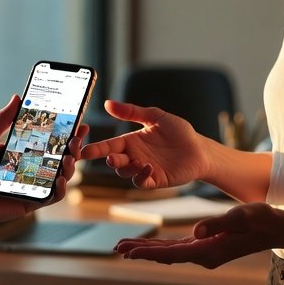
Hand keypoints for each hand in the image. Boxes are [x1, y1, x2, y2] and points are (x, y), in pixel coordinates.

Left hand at [0, 94, 89, 225]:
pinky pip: (53, 196)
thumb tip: (17, 96)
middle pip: (61, 156)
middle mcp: (32, 167)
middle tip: (77, 139)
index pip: (51, 140)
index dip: (68, 132)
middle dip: (74, 147)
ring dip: (71, 166)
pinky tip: (60, 179)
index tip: (80, 123)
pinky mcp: (33, 201)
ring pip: (62, 175)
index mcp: (24, 151)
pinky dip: (61, 188)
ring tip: (69, 158)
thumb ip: (3, 118)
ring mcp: (35, 185)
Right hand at [79, 99, 208, 189]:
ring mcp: (143, 169)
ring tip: (137, 160)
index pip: (109, 145)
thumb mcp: (155, 116)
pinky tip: (148, 167)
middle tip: (111, 157)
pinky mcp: (154, 180)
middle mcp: (135, 156)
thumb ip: (132, 111)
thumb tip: (107, 103)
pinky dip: (140, 176)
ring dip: (126, 168)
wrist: (200, 149)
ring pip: (125, 172)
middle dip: (109, 160)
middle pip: (114, 161)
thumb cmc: (180, 131)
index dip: (96, 148)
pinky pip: (141, 181)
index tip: (83, 151)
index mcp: (132, 141)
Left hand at [114, 203, 282, 268]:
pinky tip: (152, 245)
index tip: (126, 251)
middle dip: (141, 251)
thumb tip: (195, 232)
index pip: (170, 253)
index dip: (146, 252)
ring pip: (170, 252)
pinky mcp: (208, 246)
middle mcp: (204, 255)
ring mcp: (206, 252)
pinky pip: (179, 248)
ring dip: (148, 249)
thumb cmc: (260, 220)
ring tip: (127, 246)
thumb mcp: (238, 217)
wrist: (276, 227)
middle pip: (165, 255)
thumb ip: (216, 224)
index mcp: (208, 249)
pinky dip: (162, 246)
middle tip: (117, 247)